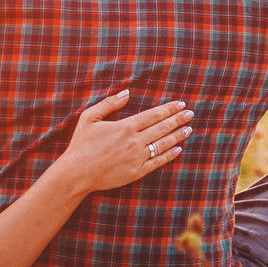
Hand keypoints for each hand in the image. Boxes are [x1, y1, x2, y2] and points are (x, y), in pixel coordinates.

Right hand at [51, 92, 194, 194]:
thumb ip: (109, 104)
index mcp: (125, 127)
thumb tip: (127, 93)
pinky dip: (169, 155)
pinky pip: (157, 162)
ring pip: (163, 144)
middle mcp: (134, 141)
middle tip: (191, 113)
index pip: (153, 115)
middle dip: (178, 119)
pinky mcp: (136, 172)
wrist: (77, 173)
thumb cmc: (81, 144)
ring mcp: (136, 158)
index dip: (169, 109)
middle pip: (162, 128)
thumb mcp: (90, 118)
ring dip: (177, 135)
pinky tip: (178, 149)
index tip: (180, 104)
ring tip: (189, 129)